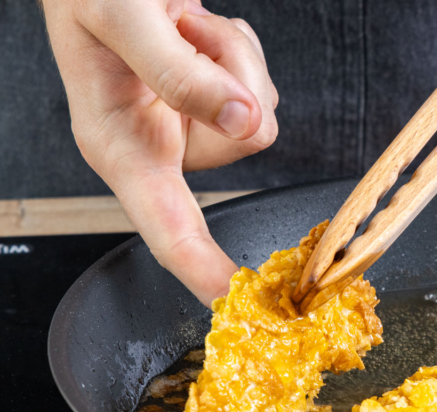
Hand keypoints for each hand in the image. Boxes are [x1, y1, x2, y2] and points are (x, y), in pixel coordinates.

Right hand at [41, 0, 278, 306]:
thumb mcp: (123, 15)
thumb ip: (181, 73)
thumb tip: (243, 122)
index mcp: (119, 145)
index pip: (168, 230)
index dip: (204, 271)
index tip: (240, 301)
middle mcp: (157, 144)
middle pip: (241, 147)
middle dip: (231, 83)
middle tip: (185, 32)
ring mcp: (188, 122)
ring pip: (258, 116)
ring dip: (235, 58)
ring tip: (183, 24)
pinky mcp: (212, 102)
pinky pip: (259, 91)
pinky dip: (240, 52)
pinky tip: (196, 28)